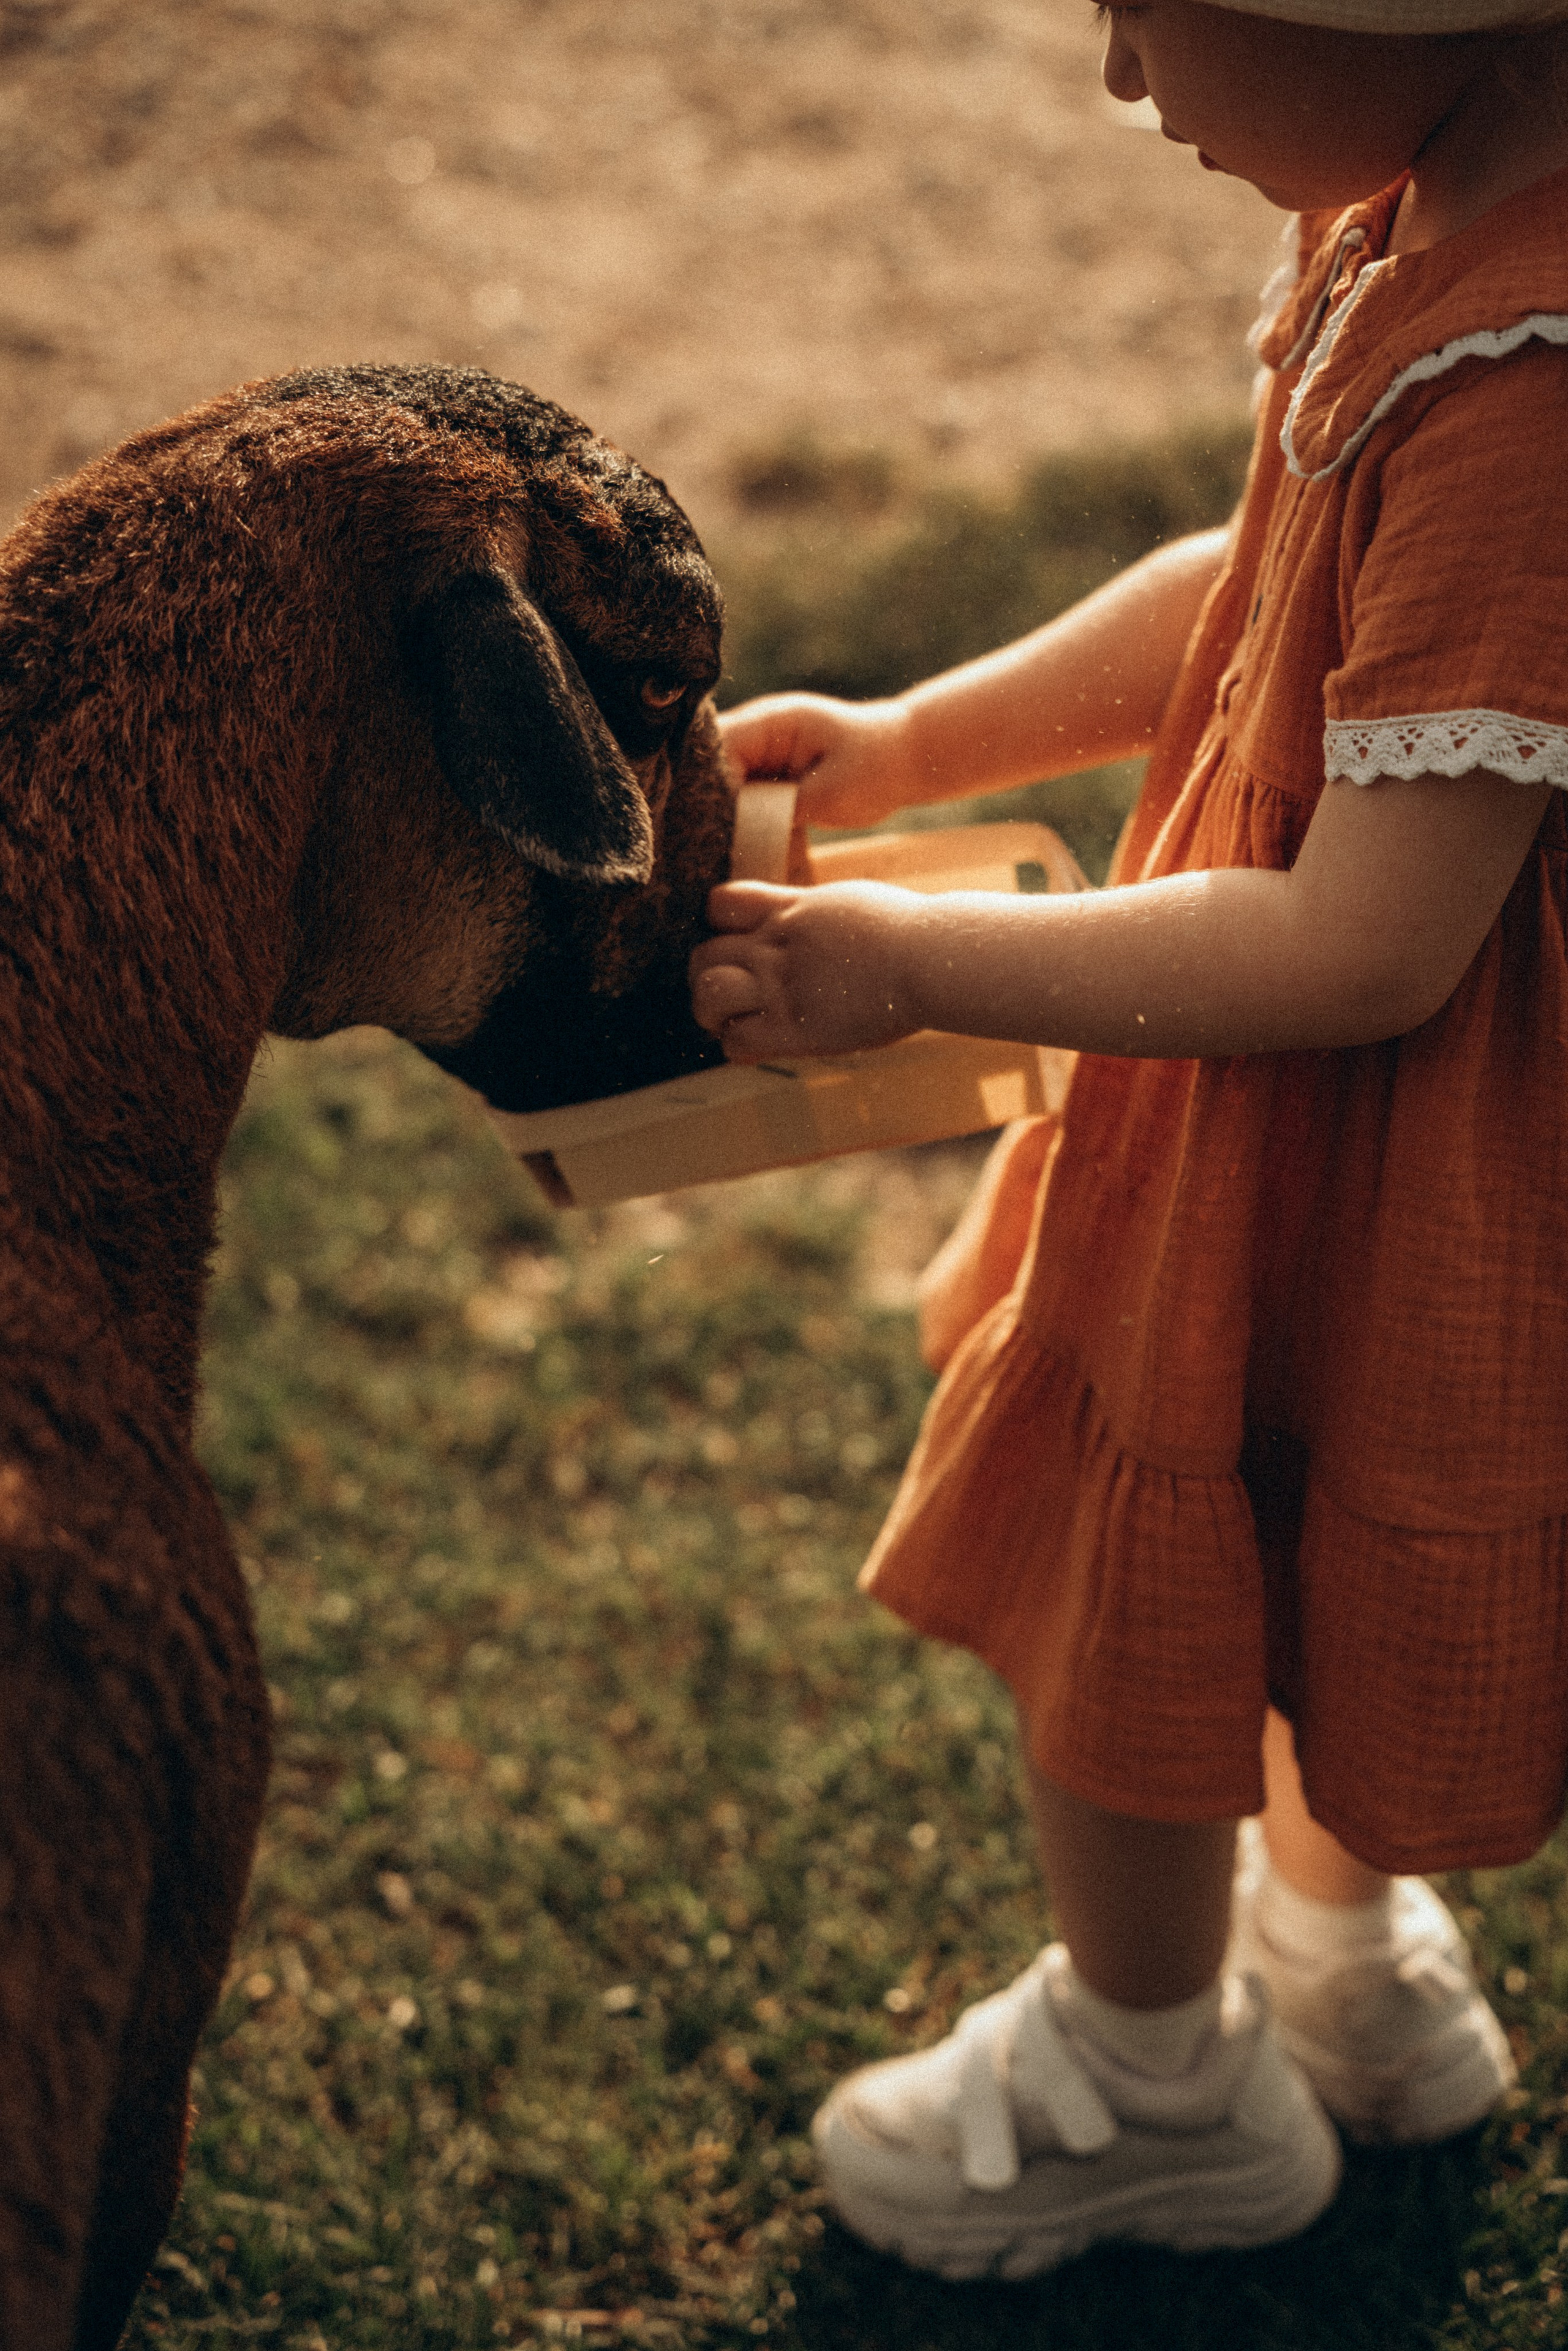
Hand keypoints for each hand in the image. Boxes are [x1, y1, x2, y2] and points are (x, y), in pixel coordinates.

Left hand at [689, 878, 924, 1059]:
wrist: (928, 960)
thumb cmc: (905, 933)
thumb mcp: (845, 904)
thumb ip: (810, 910)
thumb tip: (798, 914)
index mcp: (789, 911)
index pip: (719, 905)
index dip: (719, 926)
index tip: (737, 942)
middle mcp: (776, 946)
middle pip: (704, 954)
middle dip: (707, 974)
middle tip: (731, 992)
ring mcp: (781, 986)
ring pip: (708, 993)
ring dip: (711, 1010)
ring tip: (732, 1020)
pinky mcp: (794, 1027)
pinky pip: (736, 1039)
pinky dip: (737, 1045)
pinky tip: (758, 1044)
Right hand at [718, 692, 914, 829]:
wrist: (906, 756)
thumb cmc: (876, 768)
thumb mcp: (829, 795)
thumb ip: (781, 809)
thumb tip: (740, 828)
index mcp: (770, 722)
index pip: (715, 750)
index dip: (703, 787)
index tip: (704, 826)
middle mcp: (760, 731)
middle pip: (710, 766)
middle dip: (706, 802)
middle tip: (704, 844)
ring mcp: (765, 750)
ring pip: (723, 782)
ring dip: (723, 812)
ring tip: (717, 848)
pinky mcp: (773, 770)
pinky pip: (744, 793)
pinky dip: (743, 817)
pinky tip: (741, 843)